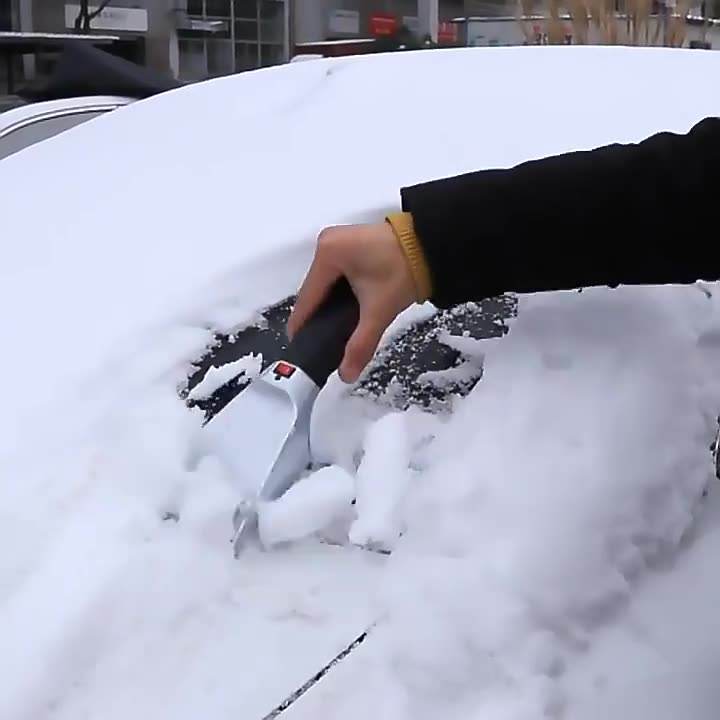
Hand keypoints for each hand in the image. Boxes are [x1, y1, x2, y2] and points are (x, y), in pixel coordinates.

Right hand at [288, 222, 416, 382]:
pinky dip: (339, 293)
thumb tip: (346, 375)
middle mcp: (327, 243)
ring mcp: (339, 241)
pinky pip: (336, 274)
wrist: (434, 246)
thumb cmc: (404, 272)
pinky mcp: (351, 244)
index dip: (303, 324)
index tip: (298, 347)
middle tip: (319, 345)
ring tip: (330, 333)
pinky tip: (343, 312)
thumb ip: (360, 344)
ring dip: (329, 306)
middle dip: (318, 316)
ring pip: (325, 283)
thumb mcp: (379, 311)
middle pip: (315, 289)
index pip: (308, 296)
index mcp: (327, 253)